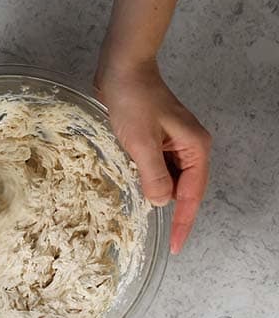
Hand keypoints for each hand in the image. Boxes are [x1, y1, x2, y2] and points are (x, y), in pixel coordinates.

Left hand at [96, 57, 210, 253]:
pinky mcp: (158, 142)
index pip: (192, 194)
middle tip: (162, 240)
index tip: (176, 246)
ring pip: (170, 182)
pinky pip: (157, 171)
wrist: (122, 71)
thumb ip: (153, 174)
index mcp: (195, 148)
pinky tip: (136, 191)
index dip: (184, 222)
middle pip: (185, 191)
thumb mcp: (141, 142)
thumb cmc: (133, 101)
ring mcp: (174, 145)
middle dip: (173, 213)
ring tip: (143, 218)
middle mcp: (190, 148)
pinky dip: (148, 182)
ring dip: (157, 196)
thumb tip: (161, 203)